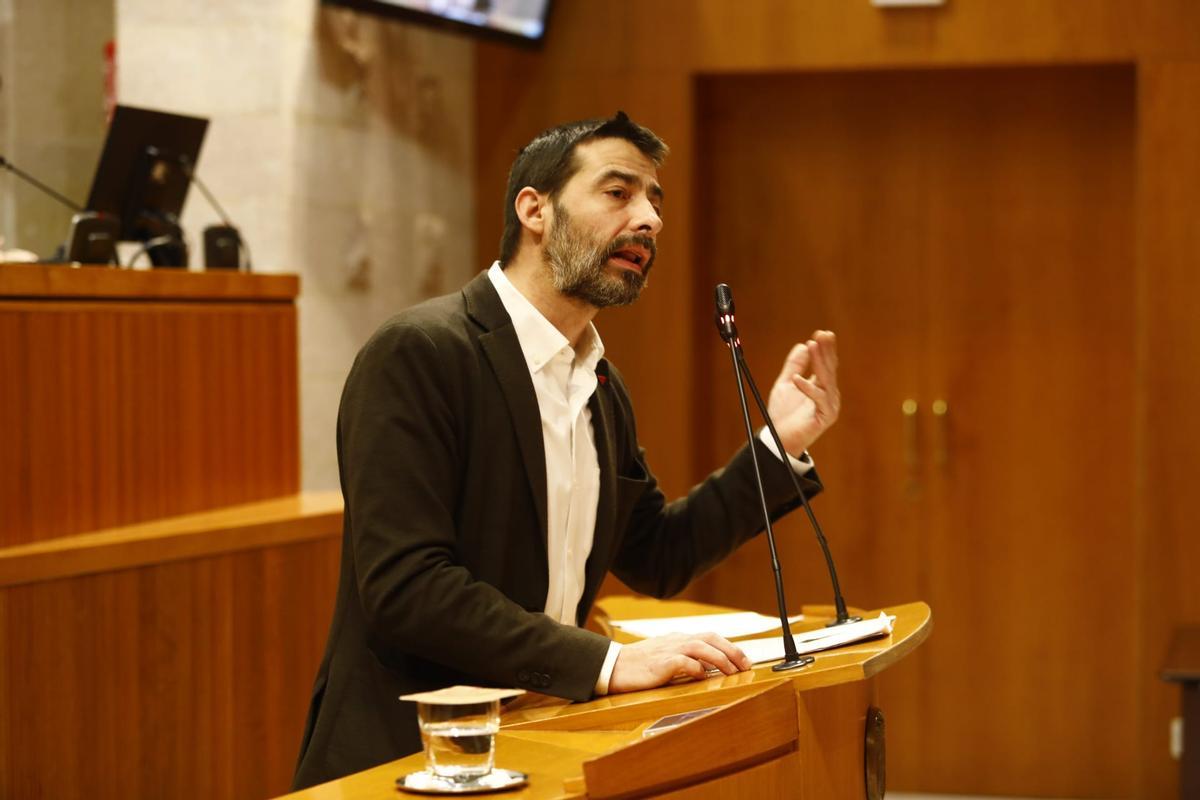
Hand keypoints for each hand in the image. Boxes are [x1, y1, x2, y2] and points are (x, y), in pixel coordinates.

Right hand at [608, 632, 752, 693]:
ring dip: (720, 659)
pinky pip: (683, 662)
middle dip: (731, 650)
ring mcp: (668, 650)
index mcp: (678, 639)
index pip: (710, 637)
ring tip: (732, 672)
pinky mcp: (661, 663)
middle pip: (710, 638)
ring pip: (701, 647)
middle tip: (745, 665)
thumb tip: (707, 668)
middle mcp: (676, 641)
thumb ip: (685, 658)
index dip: (729, 647)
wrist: (614, 667)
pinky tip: (703, 676)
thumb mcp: (665, 656)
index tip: (743, 660)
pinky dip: (696, 668)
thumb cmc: (640, 665)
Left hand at [766, 330, 840, 455]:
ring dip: (819, 362)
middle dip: (826, 351)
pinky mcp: (825, 417)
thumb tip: (802, 345)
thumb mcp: (785, 383)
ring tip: (812, 346)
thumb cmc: (783, 413)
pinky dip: (807, 388)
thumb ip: (794, 366)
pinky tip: (797, 378)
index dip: (825, 348)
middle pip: (829, 369)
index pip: (826, 364)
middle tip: (823, 335)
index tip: (821, 333)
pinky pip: (818, 399)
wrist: (780, 438)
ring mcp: (829, 405)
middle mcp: (829, 394)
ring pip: (826, 380)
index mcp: (822, 386)